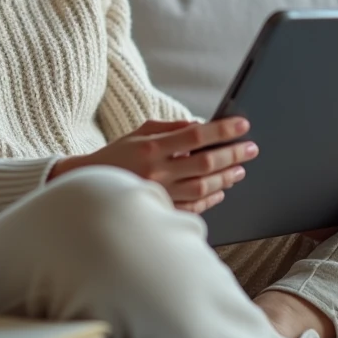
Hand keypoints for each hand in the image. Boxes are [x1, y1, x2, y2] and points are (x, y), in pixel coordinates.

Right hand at [48, 118, 258, 213]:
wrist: (85, 186)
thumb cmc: (116, 155)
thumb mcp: (139, 132)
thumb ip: (170, 128)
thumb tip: (201, 126)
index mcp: (152, 147)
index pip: (195, 136)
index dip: (222, 130)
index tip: (242, 125)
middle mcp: (157, 172)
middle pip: (205, 163)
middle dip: (232, 155)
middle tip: (251, 150)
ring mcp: (159, 195)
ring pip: (203, 188)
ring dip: (225, 178)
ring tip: (239, 169)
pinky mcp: (158, 212)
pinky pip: (192, 208)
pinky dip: (210, 200)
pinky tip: (221, 191)